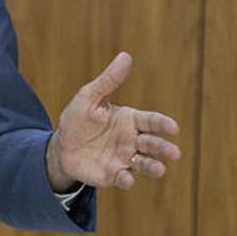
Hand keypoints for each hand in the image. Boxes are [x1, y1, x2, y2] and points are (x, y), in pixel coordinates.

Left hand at [47, 51, 181, 190]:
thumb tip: (126, 56)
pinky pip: (123, 179)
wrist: (62, 146)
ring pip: (143, 164)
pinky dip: (126, 180)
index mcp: (130, 120)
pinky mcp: (112, 175)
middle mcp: (131, 141)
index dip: (163, 124)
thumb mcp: (90, 97)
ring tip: (160, 169)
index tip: (173, 128)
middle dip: (163, 148)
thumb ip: (109, 80)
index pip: (151, 121)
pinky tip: (127, 179)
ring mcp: (124, 159)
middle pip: (152, 144)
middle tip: (174, 153)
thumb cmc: (78, 119)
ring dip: (153, 167)